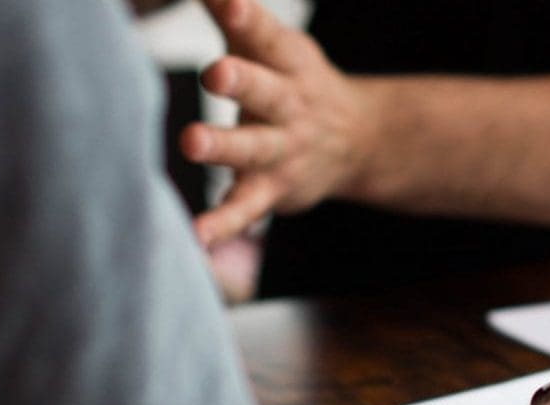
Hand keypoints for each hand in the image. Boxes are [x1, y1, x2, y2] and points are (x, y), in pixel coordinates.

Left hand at [183, 0, 377, 245]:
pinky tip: (196, 236)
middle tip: (215, 71)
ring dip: (223, 146)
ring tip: (191, 141)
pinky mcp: (273, 191)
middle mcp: (289, 105)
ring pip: (253, 149)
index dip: (247, 18)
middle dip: (242, 81)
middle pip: (265, 90)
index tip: (228, 3)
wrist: (358, 143)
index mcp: (288, 63)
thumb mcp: (274, 45)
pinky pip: (246, 209)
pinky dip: (223, 223)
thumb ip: (234, 15)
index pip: (266, 36)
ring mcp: (283, 151)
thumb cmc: (295, 83)